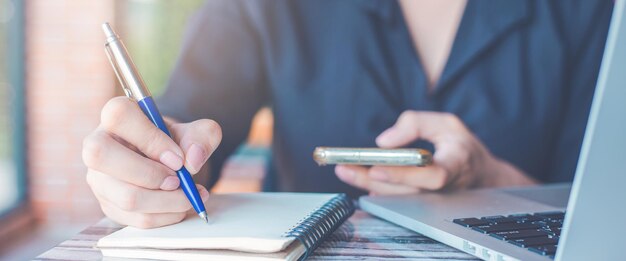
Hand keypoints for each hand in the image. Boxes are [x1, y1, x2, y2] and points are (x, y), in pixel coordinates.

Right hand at [82, 97, 221, 227]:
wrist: (169, 162)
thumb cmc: (176, 141)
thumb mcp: (196, 132)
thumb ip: (202, 137)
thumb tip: (192, 160)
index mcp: (116, 115)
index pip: (119, 116)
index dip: (150, 138)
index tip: (178, 158)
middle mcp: (97, 144)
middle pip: (101, 155)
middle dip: (150, 174)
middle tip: (178, 180)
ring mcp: (98, 178)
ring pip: (124, 196)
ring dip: (166, 201)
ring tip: (188, 195)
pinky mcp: (109, 204)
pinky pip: (135, 218)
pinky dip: (166, 216)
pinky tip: (180, 206)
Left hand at [335, 111, 535, 194]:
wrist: (481, 176)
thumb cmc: (461, 146)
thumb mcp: (446, 123)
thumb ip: (416, 123)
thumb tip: (384, 142)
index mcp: (455, 165)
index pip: (431, 175)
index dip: (404, 175)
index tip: (377, 168)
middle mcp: (443, 188)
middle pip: (404, 191)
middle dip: (371, 179)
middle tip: (344, 168)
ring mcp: (431, 201)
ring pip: (396, 198)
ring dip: (366, 185)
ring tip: (343, 170)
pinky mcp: (420, 204)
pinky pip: (396, 200)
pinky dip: (375, 190)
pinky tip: (358, 180)